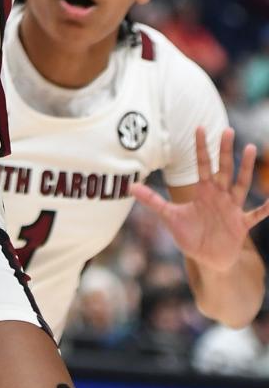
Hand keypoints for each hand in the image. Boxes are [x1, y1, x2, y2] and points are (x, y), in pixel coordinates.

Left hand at [132, 128, 268, 272]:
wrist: (208, 260)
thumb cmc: (190, 236)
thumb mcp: (170, 217)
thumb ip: (153, 201)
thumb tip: (130, 187)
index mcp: (203, 191)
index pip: (201, 165)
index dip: (201, 147)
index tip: (199, 127)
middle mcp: (219, 195)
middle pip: (223, 169)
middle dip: (224, 151)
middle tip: (228, 130)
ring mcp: (232, 208)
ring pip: (240, 184)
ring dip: (245, 168)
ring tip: (250, 148)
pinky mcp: (241, 225)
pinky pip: (256, 214)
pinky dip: (265, 208)